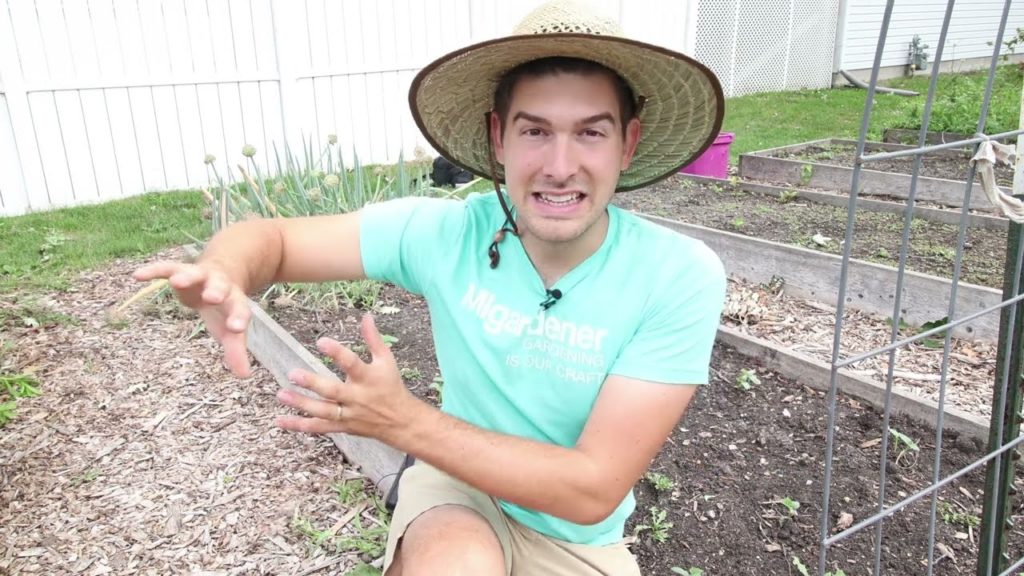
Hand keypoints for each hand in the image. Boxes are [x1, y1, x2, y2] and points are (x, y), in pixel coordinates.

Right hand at [133, 261, 252, 376]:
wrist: (222, 274)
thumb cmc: (225, 309)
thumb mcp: (230, 329)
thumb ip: (236, 351)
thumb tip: (244, 376)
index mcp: (234, 301)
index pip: (240, 310)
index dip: (238, 318)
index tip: (236, 328)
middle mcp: (220, 285)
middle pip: (220, 286)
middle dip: (215, 291)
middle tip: (212, 297)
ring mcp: (200, 276)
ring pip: (194, 274)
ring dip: (186, 276)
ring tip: (176, 281)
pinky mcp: (181, 270)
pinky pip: (166, 268)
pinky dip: (154, 270)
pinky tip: (137, 275)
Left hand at [275, 314, 425, 443]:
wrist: (401, 421)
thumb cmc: (391, 385)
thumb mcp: (386, 360)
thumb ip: (373, 339)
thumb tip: (366, 315)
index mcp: (368, 378)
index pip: (352, 364)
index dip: (337, 353)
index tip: (321, 341)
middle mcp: (357, 397)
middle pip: (333, 391)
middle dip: (313, 383)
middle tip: (293, 374)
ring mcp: (349, 414)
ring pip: (323, 411)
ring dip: (302, 404)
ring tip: (281, 394)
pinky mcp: (342, 427)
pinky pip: (319, 427)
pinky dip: (300, 425)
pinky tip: (281, 420)